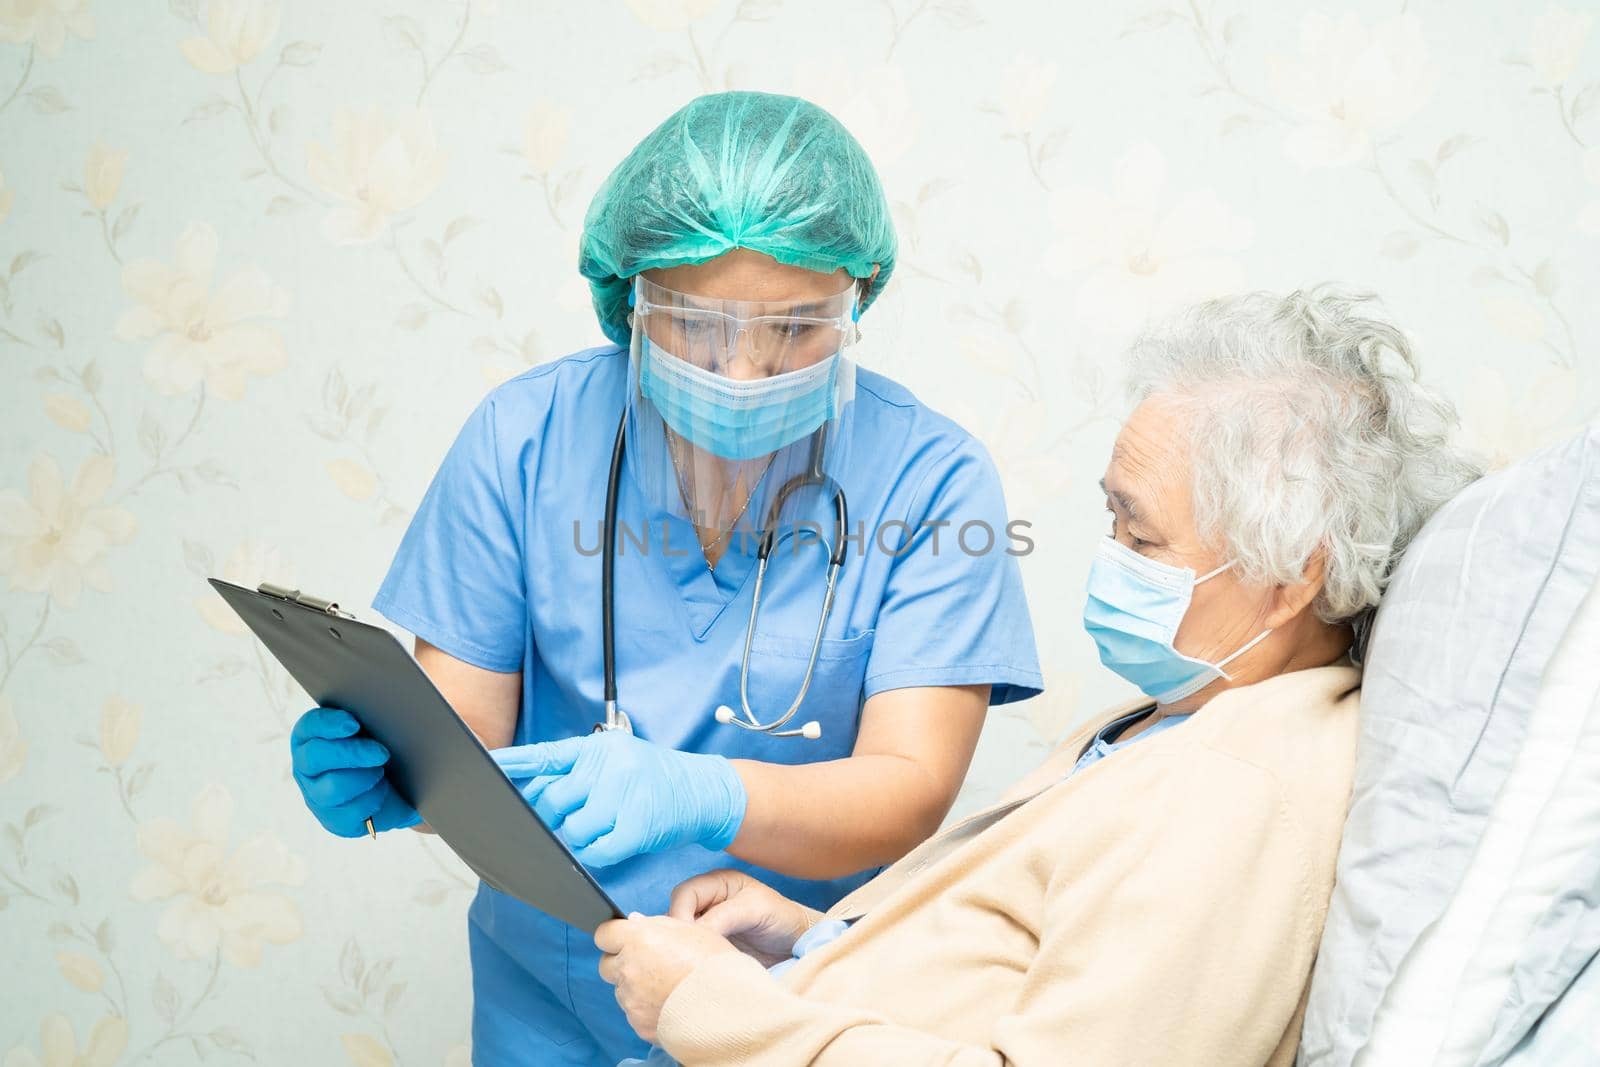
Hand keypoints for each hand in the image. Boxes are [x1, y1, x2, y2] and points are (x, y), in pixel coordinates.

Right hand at [290, 708, 418, 837]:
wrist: (399, 790)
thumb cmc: (381, 751)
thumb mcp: (375, 732)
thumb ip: (370, 719)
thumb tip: (385, 713)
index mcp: (310, 737)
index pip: (309, 726)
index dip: (329, 724)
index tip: (354, 724)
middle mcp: (307, 766)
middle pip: (317, 756)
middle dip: (352, 753)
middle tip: (382, 753)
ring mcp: (316, 795)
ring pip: (333, 787)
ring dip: (364, 778)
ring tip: (381, 772)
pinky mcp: (333, 820)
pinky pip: (351, 810)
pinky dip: (373, 799)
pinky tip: (382, 791)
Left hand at [493, 731, 746, 868]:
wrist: (704, 790)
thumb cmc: (653, 779)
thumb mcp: (616, 760)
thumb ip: (576, 773)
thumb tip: (529, 796)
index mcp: (597, 747)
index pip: (543, 755)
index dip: (511, 765)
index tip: (482, 768)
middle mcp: (608, 764)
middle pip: (550, 801)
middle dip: (545, 820)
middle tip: (554, 825)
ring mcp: (624, 793)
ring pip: (572, 830)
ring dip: (576, 840)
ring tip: (597, 831)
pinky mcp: (638, 824)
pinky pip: (597, 851)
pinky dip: (596, 854)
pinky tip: (608, 845)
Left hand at [595, 913, 739, 1043]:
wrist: (729, 1007)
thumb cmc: (716, 964)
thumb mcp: (692, 930)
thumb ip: (657, 924)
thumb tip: (635, 922)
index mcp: (639, 939)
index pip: (604, 933)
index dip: (615, 935)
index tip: (624, 938)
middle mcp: (629, 968)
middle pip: (606, 964)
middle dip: (621, 962)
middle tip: (647, 963)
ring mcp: (631, 999)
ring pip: (621, 990)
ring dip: (635, 986)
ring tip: (667, 986)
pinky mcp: (638, 1023)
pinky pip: (634, 1012)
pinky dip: (646, 1008)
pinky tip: (670, 1003)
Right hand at [668, 869, 811, 966]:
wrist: (799, 946)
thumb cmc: (782, 918)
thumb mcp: (756, 909)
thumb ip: (723, 916)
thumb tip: (692, 934)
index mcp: (717, 883)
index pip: (684, 895)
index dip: (679, 915)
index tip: (687, 939)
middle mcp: (707, 903)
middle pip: (676, 914)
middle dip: (679, 933)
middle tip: (686, 954)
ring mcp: (707, 927)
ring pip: (681, 935)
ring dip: (683, 948)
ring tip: (691, 963)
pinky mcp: (709, 949)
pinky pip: (690, 952)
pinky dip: (690, 959)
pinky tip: (696, 970)